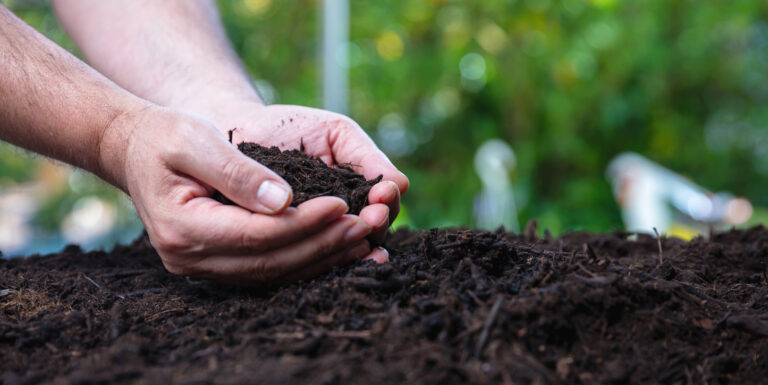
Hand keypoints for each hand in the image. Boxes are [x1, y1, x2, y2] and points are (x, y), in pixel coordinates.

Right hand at [100, 105, 385, 284]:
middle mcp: (190, 257)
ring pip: (272, 273)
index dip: (304, 223)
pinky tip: (334, 247)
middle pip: (269, 261)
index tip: (342, 205)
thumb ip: (236, 171)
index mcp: (182, 227)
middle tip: (364, 226)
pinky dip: (304, 260)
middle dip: (322, 244)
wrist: (137, 149)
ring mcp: (203, 267)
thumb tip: (283, 200)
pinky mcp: (217, 265)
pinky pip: (267, 270)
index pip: (257, 235)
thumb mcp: (194, 139)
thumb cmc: (165, 136)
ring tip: (360, 238)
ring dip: (319, 258)